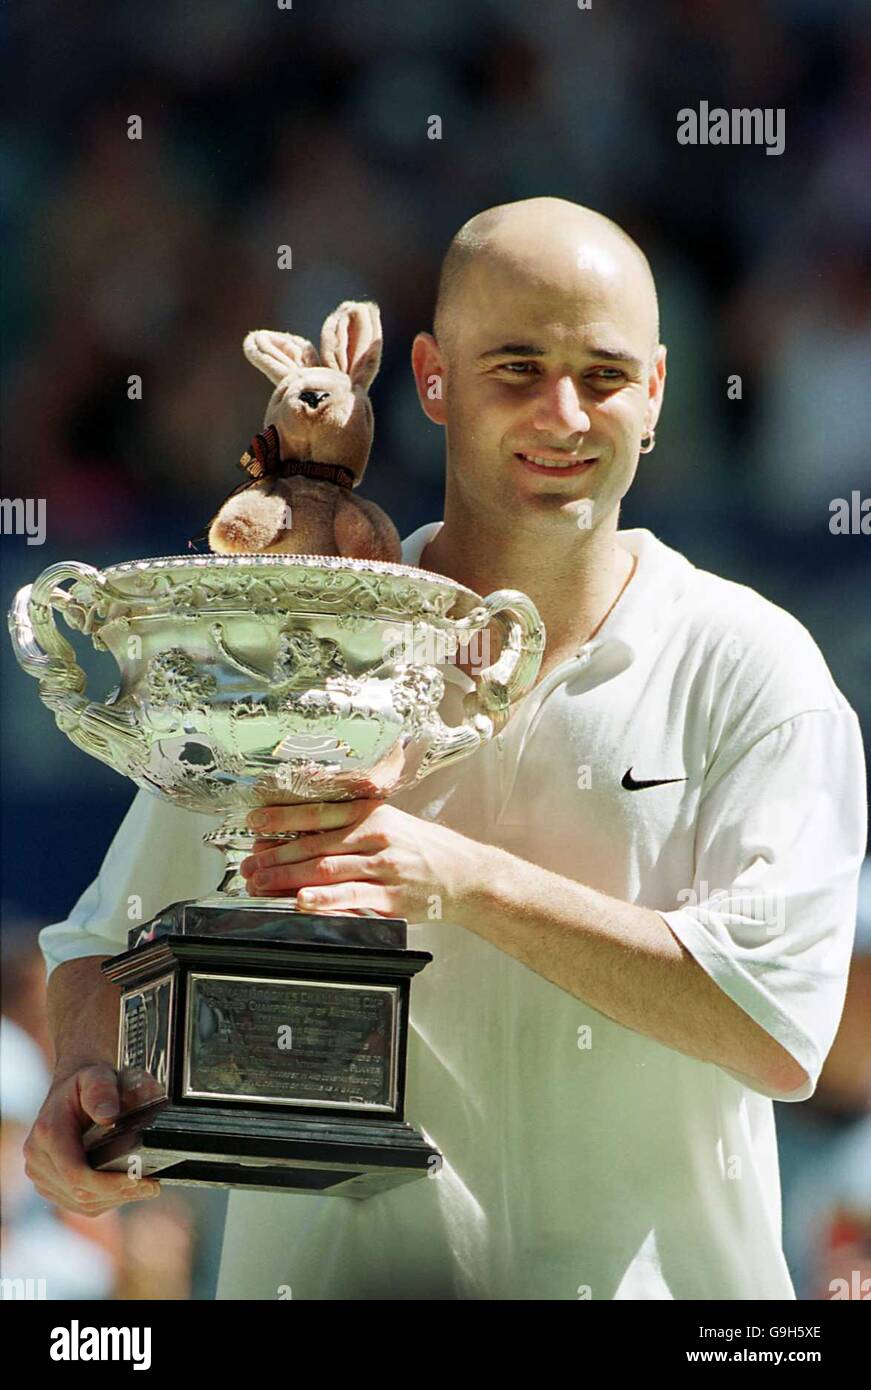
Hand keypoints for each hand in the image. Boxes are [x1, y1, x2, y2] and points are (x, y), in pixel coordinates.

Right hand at [24, 1063, 160, 1216]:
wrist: (72, 1088)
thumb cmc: (87, 1082)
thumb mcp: (98, 1077)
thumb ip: (102, 1092)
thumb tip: (108, 1116)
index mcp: (48, 1132)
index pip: (76, 1173)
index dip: (109, 1184)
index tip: (139, 1180)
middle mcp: (37, 1156)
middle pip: (80, 1193)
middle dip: (119, 1193)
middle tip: (152, 1185)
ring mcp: (40, 1173)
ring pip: (80, 1203)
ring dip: (115, 1199)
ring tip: (143, 1187)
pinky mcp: (49, 1184)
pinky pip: (78, 1203)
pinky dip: (105, 1200)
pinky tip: (125, 1190)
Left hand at [240, 799, 486, 920]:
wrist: (466, 875)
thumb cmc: (423, 850)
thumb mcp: (391, 825)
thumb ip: (352, 826)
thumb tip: (303, 832)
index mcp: (374, 813)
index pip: (320, 812)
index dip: (283, 817)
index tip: (254, 822)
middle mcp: (377, 836)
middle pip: (316, 843)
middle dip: (276, 854)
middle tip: (248, 864)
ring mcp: (385, 866)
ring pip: (328, 869)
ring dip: (289, 877)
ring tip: (261, 883)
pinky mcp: (393, 897)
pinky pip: (352, 897)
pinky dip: (324, 900)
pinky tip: (302, 901)